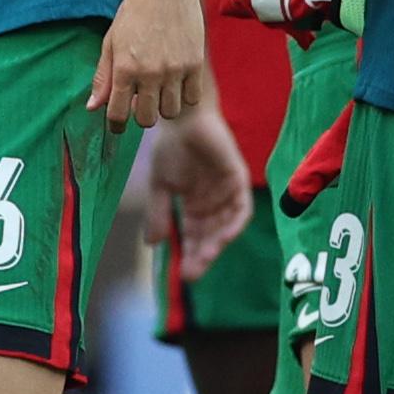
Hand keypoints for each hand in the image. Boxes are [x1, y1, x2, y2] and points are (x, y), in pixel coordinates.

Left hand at [92, 0, 207, 125]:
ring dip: (163, 107)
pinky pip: (192, 98)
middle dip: (140, 115)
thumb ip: (102, 77)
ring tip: (159, 90)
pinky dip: (183, 96)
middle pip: (147, 119)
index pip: (118, 113)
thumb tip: (92, 107)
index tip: (117, 125)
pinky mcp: (195, 64)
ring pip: (171, 112)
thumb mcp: (111, 42)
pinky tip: (176, 84)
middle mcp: (150, 72)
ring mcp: (175, 69)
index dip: (116, 125)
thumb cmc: (134, 13)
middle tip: (140, 102)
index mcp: (124, 68)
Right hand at [147, 104, 252, 268]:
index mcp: (195, 205)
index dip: (191, 255)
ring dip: (217, 243)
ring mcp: (227, 191)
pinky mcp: (238, 179)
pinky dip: (235, 223)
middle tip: (193, 274)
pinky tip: (225, 237)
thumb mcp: (160, 186)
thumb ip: (158, 214)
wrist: (181, 117)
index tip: (185, 275)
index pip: (195, 236)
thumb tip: (152, 245)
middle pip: (211, 235)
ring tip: (205, 257)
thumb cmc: (170, 147)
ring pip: (226, 225)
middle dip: (203, 255)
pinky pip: (242, 207)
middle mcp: (213, 202)